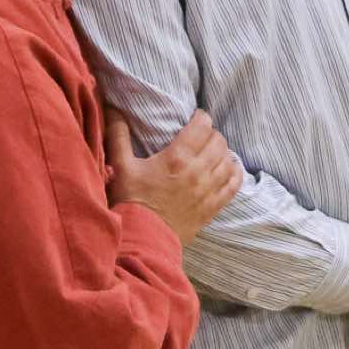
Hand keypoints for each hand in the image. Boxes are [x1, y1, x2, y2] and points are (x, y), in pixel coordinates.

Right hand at [106, 109, 242, 242]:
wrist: (142, 239)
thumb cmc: (131, 201)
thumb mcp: (121, 167)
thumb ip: (119, 136)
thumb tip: (113, 110)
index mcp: (177, 158)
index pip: (202, 126)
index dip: (201, 117)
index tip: (195, 118)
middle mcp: (197, 171)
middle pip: (218, 141)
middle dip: (212, 134)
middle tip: (202, 136)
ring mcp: (208, 190)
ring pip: (228, 161)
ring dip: (223, 152)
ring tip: (213, 152)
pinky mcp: (212, 207)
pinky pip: (234, 185)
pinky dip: (235, 173)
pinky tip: (230, 169)